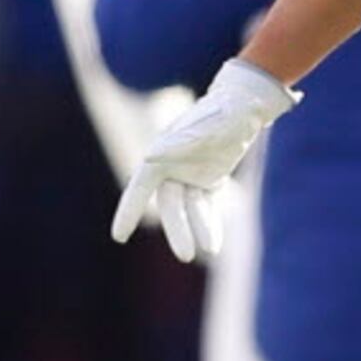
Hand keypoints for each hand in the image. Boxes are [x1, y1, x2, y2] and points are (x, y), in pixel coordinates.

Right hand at [111, 58, 298, 260]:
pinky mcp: (208, 180)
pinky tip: (214, 244)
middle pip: (170, 206)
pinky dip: (210, 223)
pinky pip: (206, 207)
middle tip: (185, 255)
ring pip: (190, 210)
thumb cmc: (222, 112)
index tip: (118, 236)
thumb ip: (179, 141)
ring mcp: (189, 175)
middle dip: (178, 230)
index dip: (129, 212)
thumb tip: (149, 157)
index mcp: (162, 154)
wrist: (242, 105)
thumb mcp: (205, 126)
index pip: (139, 188)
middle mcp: (172, 167)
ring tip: (212, 250)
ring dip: (200, 229)